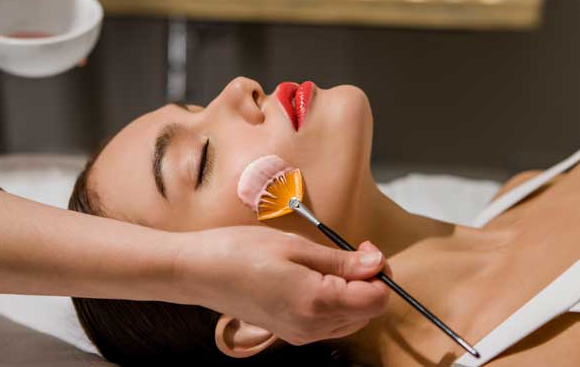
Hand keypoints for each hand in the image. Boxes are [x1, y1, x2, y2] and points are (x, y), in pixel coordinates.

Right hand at [173, 225, 391, 344]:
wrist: (198, 272)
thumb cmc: (241, 252)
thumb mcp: (296, 246)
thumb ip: (341, 260)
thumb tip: (376, 263)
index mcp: (316, 303)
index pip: (376, 299)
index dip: (380, 272)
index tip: (364, 247)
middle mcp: (311, 327)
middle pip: (367, 312)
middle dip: (369, 281)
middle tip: (353, 249)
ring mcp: (300, 334)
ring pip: (351, 319)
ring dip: (354, 292)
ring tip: (331, 262)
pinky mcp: (291, 332)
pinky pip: (329, 323)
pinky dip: (336, 301)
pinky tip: (318, 277)